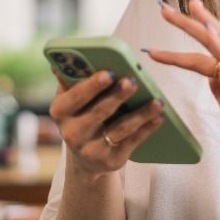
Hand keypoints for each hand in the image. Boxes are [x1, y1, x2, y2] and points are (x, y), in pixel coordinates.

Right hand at [48, 69, 164, 179]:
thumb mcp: (71, 99)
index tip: (109, 72)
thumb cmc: (81, 115)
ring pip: (120, 129)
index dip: (92, 85)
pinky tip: (159, 116)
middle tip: (133, 81)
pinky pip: (132, 142)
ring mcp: (91, 150)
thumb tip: (72, 58)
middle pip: (98, 112)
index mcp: (60, 111)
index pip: (75, 96)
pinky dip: (147, 128)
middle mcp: (72, 133)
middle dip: (117, 96)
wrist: (84, 156)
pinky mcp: (111, 161)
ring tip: (157, 101)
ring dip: (140, 114)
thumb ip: (73, 78)